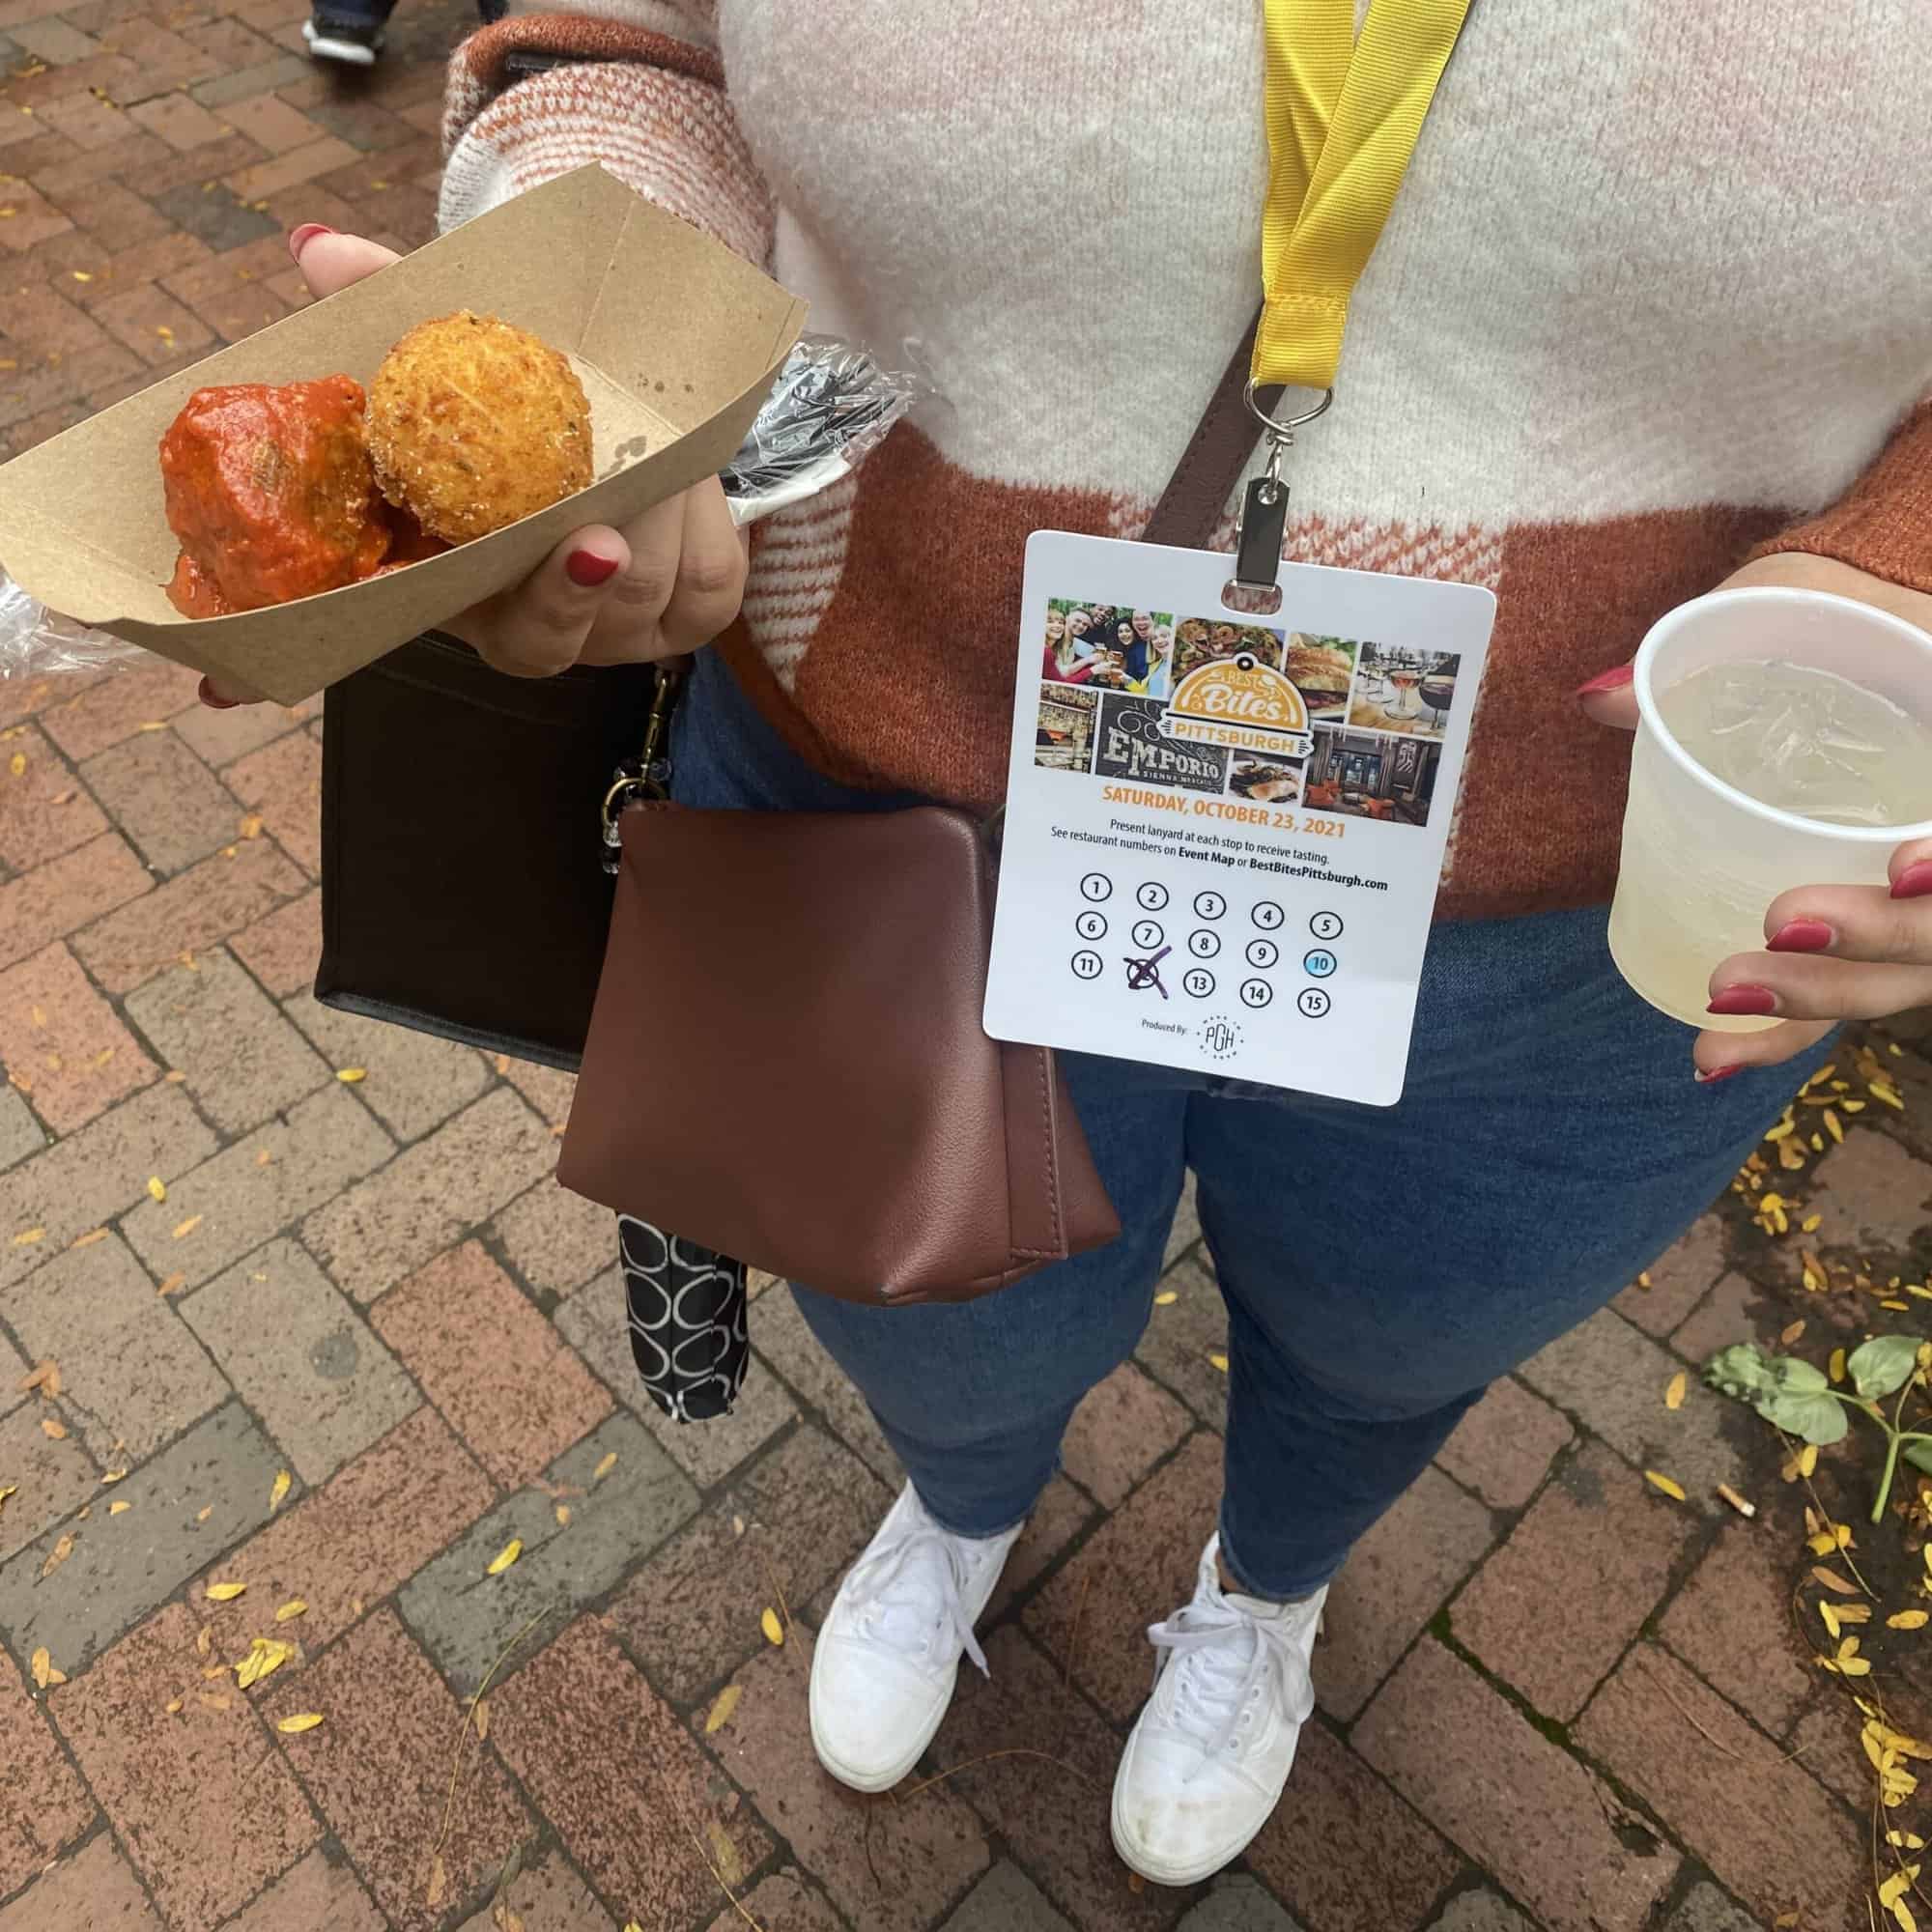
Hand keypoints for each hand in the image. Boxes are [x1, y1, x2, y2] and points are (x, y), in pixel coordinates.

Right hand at [200, 228, 745, 706]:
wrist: (586, 416)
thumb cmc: (500, 408)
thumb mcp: (443, 363)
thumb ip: (384, 313)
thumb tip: (318, 247)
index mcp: (476, 604)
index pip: (513, 638)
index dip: (544, 603)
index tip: (582, 549)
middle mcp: (549, 632)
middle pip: (584, 621)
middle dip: (603, 555)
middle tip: (620, 490)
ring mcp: (621, 631)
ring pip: (650, 593)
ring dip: (659, 517)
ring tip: (658, 446)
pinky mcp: (691, 615)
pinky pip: (711, 584)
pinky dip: (707, 524)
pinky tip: (690, 475)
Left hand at [1579, 553, 1931, 1077]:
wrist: (1878, 630)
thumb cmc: (1843, 613)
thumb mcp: (1794, 604)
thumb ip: (1718, 645)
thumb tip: (1599, 696)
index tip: (1900, 865)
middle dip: (1874, 942)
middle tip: (1777, 928)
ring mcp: (1924, 899)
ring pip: (1902, 979)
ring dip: (1817, 1000)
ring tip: (1722, 1000)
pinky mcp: (1880, 934)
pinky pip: (1847, 997)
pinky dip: (1782, 1034)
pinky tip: (1711, 1058)